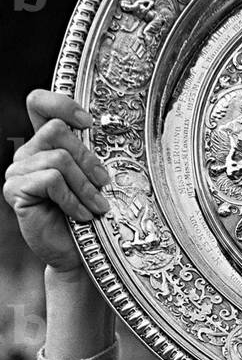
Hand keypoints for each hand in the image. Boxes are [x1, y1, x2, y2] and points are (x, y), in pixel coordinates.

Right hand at [3, 89, 110, 271]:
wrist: (78, 255)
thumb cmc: (88, 217)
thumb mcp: (94, 181)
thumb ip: (92, 155)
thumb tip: (108, 132)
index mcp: (46, 144)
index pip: (39, 104)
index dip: (62, 104)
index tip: (88, 123)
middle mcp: (28, 153)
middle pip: (57, 130)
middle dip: (88, 159)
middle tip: (104, 184)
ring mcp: (18, 171)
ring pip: (58, 158)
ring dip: (85, 186)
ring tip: (97, 207)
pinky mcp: (15, 190)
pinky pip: (50, 180)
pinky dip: (72, 199)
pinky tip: (81, 216)